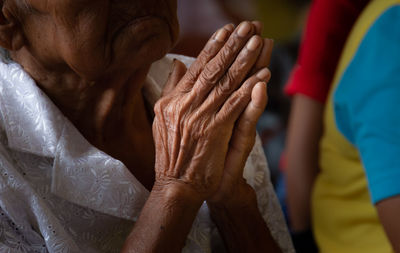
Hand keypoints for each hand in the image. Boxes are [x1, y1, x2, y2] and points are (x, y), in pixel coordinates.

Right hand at [152, 21, 269, 202]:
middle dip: (233, 45)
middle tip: (248, 26)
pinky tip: (263, 75)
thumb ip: (170, 89)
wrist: (176, 184)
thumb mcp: (162, 117)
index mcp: (174, 99)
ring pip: (226, 82)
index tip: (227, 29)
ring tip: (258, 41)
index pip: (197, 67)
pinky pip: (236, 105)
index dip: (213, 46)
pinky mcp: (215, 131)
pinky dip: (250, 89)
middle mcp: (186, 104)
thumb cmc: (171, 152)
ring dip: (244, 61)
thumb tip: (178, 64)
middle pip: (214, 69)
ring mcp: (201, 117)